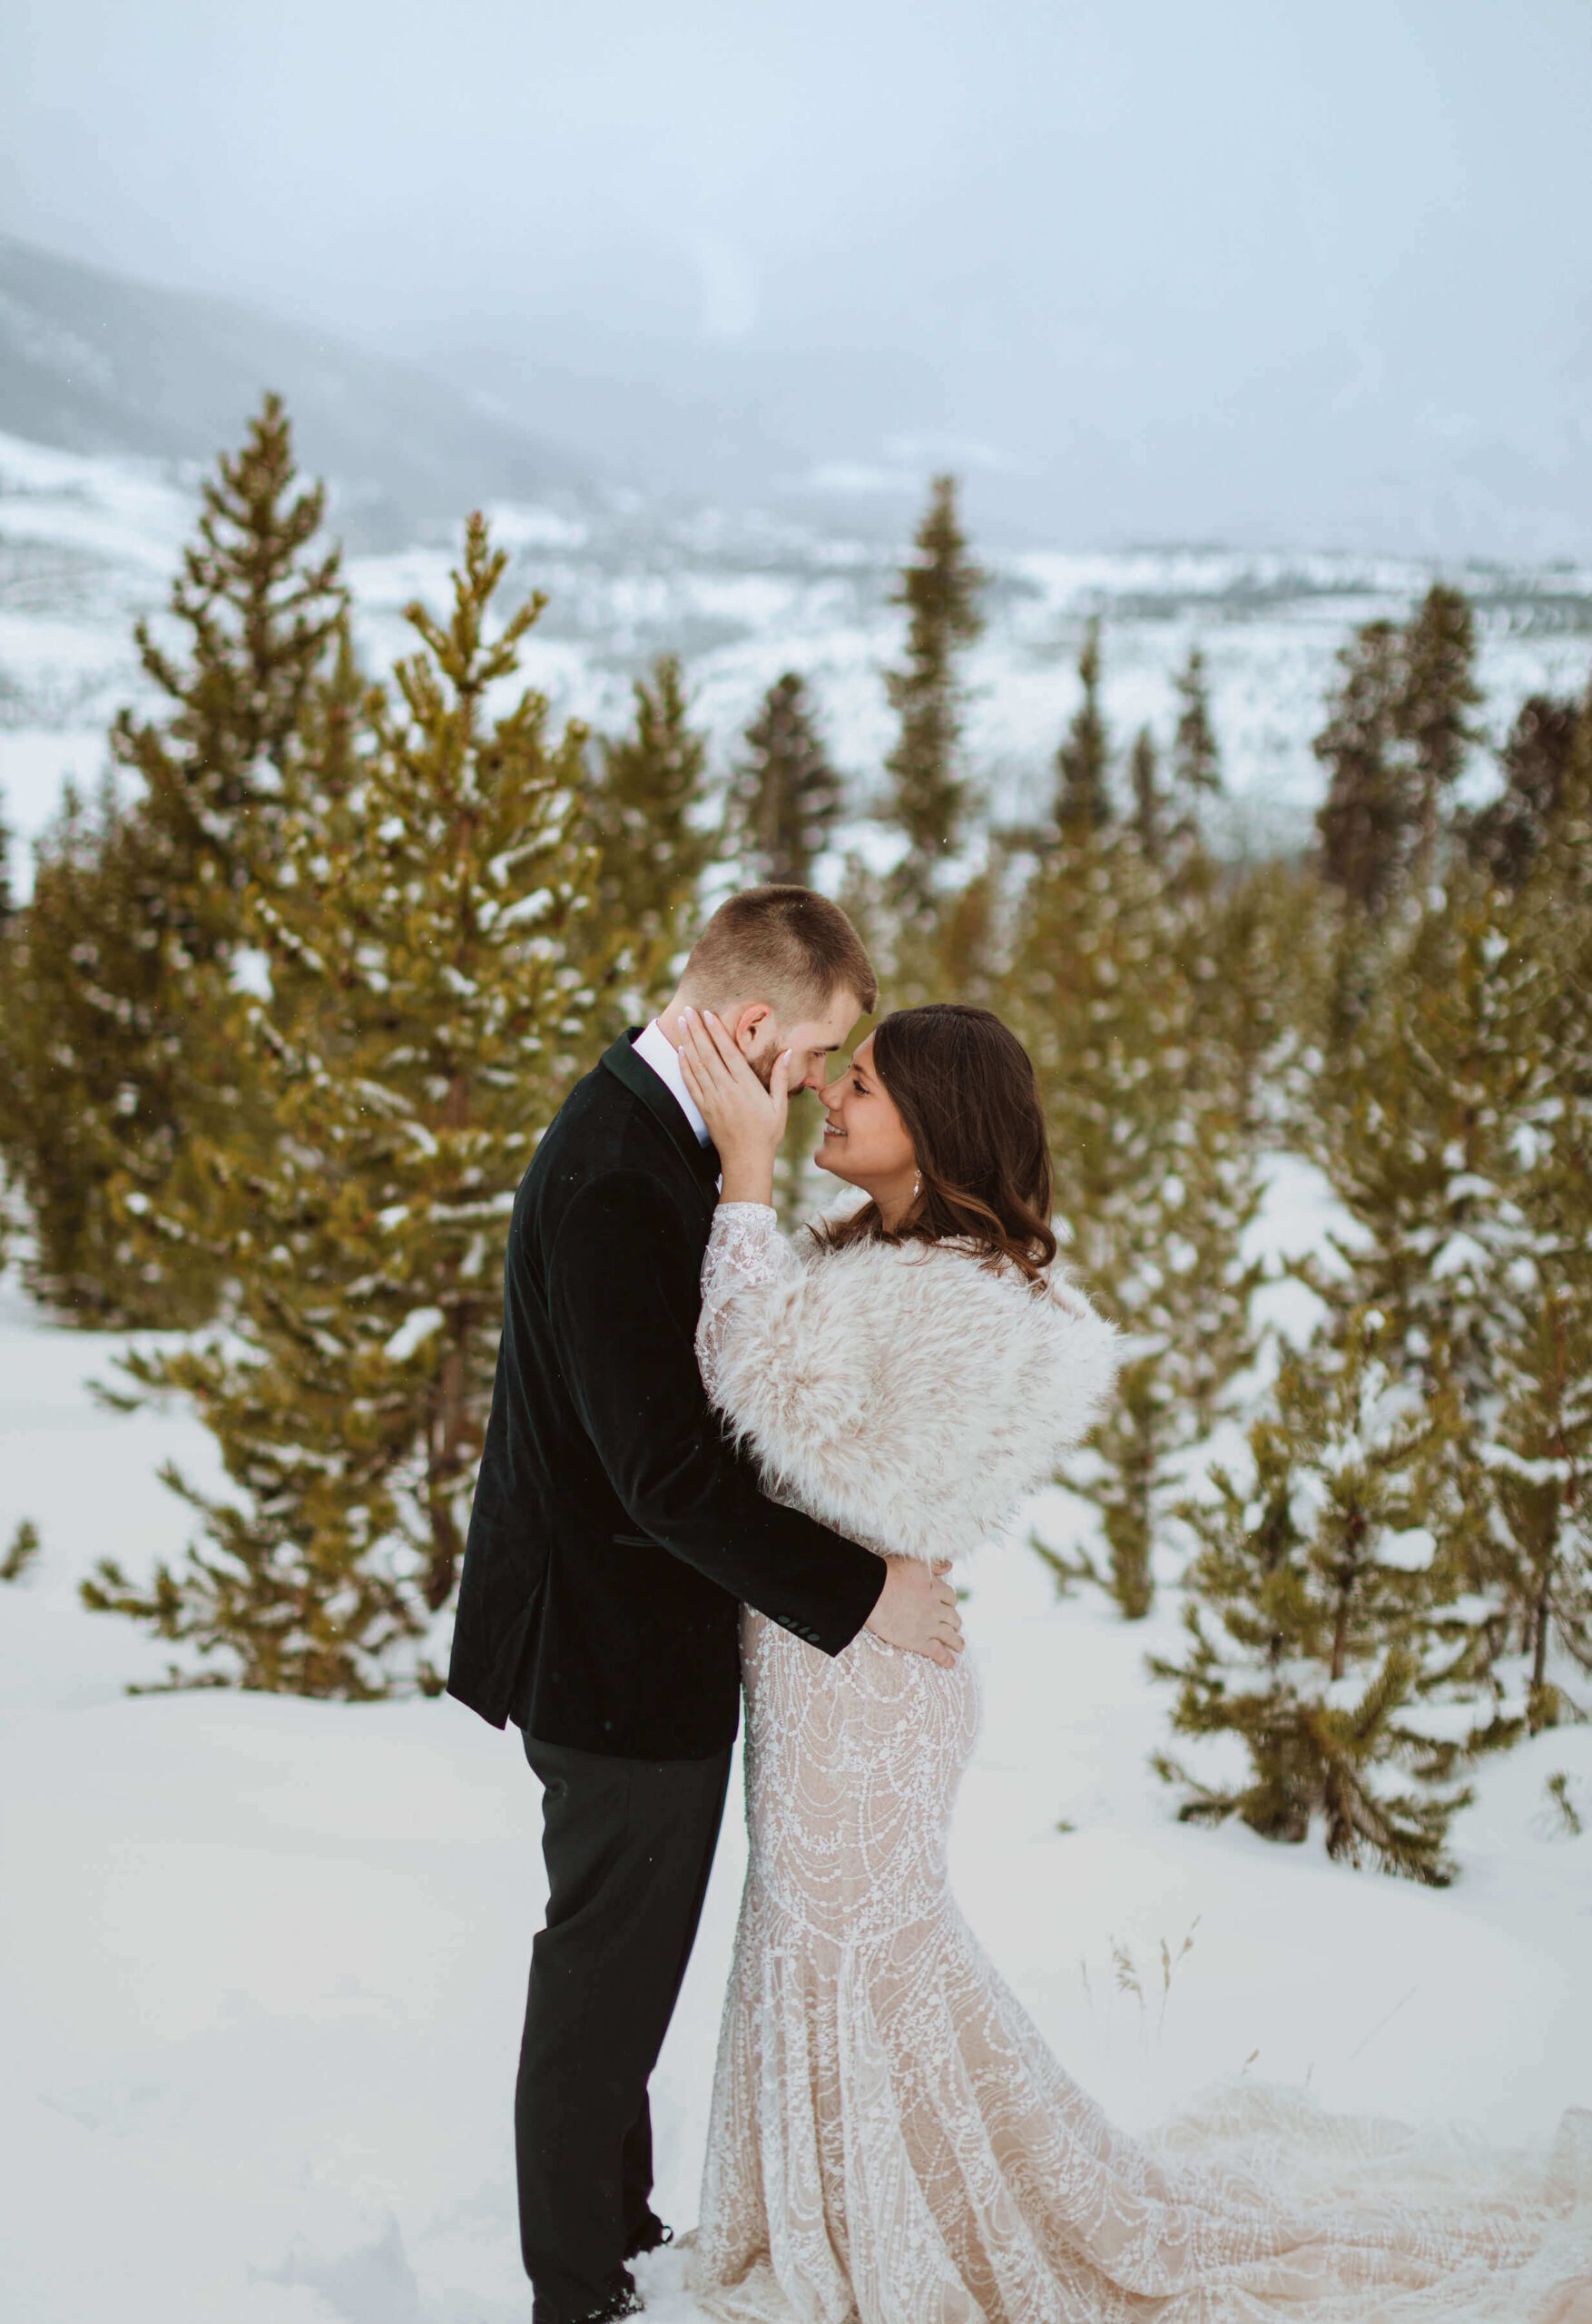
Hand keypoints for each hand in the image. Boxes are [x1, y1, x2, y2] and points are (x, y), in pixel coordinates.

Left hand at [678, 1009, 790, 1204]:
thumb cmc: (767, 1134)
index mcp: (746, 1087)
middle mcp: (726, 1090)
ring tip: (681, 1022)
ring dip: (688, 1042)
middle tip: (689, 1010)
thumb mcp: (780, 1106)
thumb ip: (780, 1078)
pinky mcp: (703, 1109)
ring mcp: (712, 1099)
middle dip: (697, 1030)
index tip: (708, 1014)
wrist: (746, 1160)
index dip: (716, 1032)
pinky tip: (680, 1052)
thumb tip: (787, 1052)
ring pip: (696, 1065)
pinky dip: (684, 1066)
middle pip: (708, 1054)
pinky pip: (690, 1084)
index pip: (728, 1053)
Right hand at [865, 1557, 963, 1669]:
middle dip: (955, 1622)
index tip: (949, 1606)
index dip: (950, 1602)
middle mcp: (935, 1608)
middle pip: (952, 1617)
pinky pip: (937, 1652)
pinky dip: (946, 1659)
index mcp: (935, 1589)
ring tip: (960, 1646)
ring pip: (949, 1635)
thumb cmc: (889, 1574)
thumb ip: (935, 1565)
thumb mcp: (915, 1563)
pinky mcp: (918, 1641)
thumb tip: (950, 1566)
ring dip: (956, 1641)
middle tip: (955, 1627)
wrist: (872, 1593)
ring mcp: (928, 1626)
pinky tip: (951, 1663)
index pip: (950, 1597)